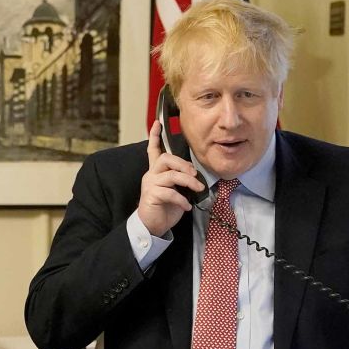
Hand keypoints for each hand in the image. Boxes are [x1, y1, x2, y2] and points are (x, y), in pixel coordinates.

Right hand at [137, 121, 203, 236]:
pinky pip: (169, 192)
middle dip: (183, 164)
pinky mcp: (151, 195)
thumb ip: (181, 180)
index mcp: (156, 171)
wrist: (153, 226)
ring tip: (198, 189)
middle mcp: (151, 175)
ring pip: (171, 175)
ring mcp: (150, 184)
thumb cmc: (165, 208)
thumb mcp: (176, 190)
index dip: (155, 136)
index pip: (153, 150)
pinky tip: (186, 206)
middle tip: (195, 174)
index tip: (157, 123)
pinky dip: (181, 199)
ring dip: (188, 182)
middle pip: (166, 158)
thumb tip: (195, 175)